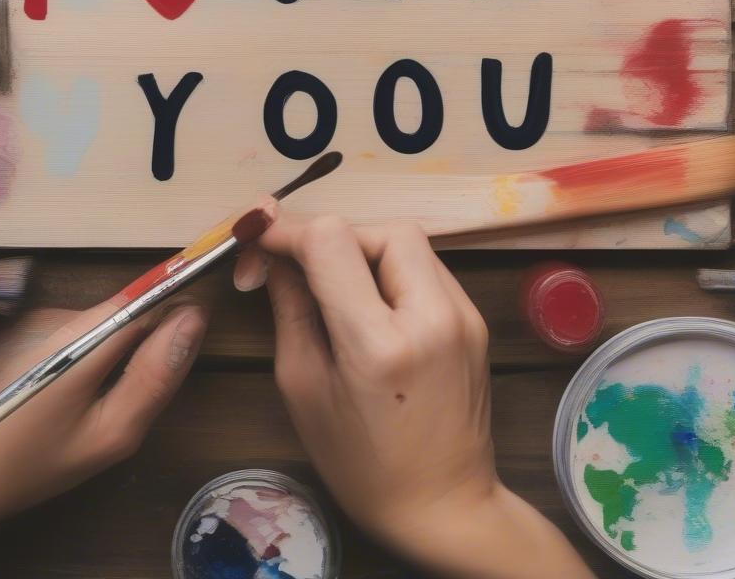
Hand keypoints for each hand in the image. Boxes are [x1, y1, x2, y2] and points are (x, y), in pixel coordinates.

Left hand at [0, 297, 208, 578]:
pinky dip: (92, 361)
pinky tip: (72, 404)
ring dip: (118, 357)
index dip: (183, 302)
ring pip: (105, 326)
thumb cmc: (31, 464)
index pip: (153, 294)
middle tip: (140, 397)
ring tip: (100, 410)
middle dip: (148, 343)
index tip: (205, 325)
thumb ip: (155, 375)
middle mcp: (61, 312)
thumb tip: (194, 317)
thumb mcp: (108, 436)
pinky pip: (79, 336)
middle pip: (129, 311)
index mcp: (85, 332)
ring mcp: (38, 321)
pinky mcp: (24, 334)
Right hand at [234, 216, 593, 578]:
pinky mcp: (474, 318)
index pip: (332, 240)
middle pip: (380, 228)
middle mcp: (432, 317)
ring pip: (407, 241)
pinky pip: (425, 267)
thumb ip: (290, 307)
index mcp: (380, 343)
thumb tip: (274, 254)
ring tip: (334, 285)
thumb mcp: (304, 386)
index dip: (288, 230)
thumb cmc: (361, 463)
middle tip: (300, 266)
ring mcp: (464, 315)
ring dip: (363, 248)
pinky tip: (370, 301)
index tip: (260, 241)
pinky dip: (390, 268)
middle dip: (333, 236)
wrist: (444, 506)